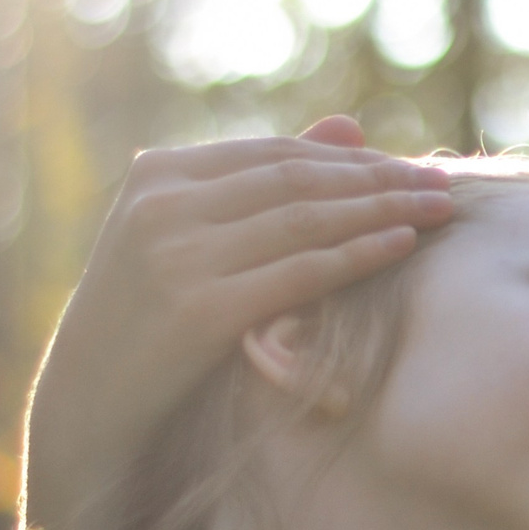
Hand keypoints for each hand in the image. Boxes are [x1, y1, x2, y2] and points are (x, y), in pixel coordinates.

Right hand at [19, 118, 452, 529]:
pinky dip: (359, 255)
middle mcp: (163, 204)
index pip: (276, 155)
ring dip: (382, 210)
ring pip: (305, 219)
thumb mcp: (193, 238)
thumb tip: (349, 125)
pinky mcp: (198, 310)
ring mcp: (177, 256)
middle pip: (297, 181)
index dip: (351, 160)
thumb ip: (265, 183)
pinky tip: (403, 245)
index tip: (410, 166)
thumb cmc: (150, 319)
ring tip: (439, 209)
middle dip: (379, 179)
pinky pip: (300, 273)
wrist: (88, 404)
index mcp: (158, 173)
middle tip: (440, 183)